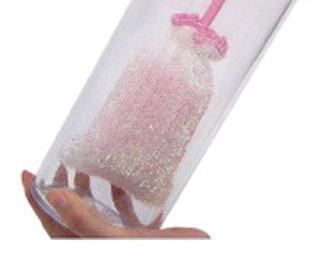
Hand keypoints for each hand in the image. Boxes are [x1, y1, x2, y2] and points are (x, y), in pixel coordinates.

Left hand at [22, 170, 208, 238]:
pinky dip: (122, 194)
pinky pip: (125, 212)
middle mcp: (102, 243)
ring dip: (90, 188)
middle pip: (71, 213)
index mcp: (89, 247)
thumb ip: (84, 221)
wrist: (195, 258)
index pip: (51, 222)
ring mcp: (122, 239)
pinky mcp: (143, 234)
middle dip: (62, 187)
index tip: (27, 173)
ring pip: (97, 210)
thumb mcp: (117, 241)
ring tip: (87, 165)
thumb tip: (54, 196)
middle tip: (59, 162)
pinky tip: (124, 180)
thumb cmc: (159, 256)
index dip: (35, 199)